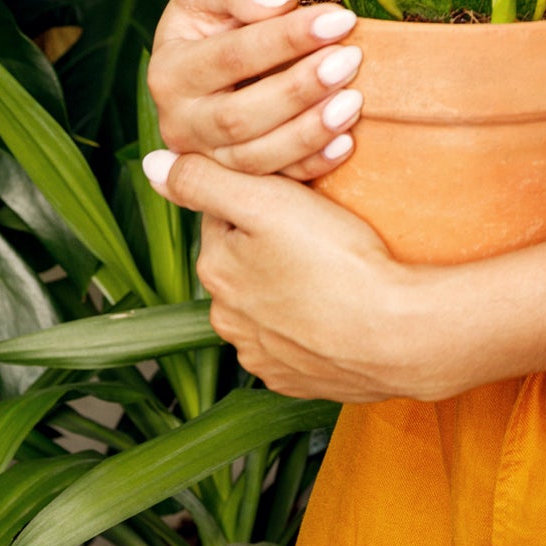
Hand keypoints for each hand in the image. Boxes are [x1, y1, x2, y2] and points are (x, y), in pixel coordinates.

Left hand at [142, 151, 462, 401]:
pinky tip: (338, 305)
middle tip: (320, 226)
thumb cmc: (335, 260)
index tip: (297, 192)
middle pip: (245, 260)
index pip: (226, 215)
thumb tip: (151, 164)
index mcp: (216, 270)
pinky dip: (310, 323)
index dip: (262, 194)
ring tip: (333, 266)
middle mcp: (228, 319)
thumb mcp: (268, 201)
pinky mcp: (296, 380)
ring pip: (269, 301)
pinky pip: (295, 341)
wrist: (394, 333)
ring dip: (289, 284)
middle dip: (272, 242)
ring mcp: (262, 356)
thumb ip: (205, 179)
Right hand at [146, 0, 363, 181]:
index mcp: (169, 70)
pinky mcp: (234, 181)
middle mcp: (179, 121)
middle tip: (351, 60)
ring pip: (255, 157)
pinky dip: (311, 164)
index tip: (340, 19)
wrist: (218, 48)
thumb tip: (278, 2)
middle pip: (239, 116)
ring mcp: (205, 158)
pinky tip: (346, 142)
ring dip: (309, 131)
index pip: (232, 55)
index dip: (287, 38)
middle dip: (300, 89)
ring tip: (353, 100)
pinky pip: (273, 182)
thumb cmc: (217, 10)